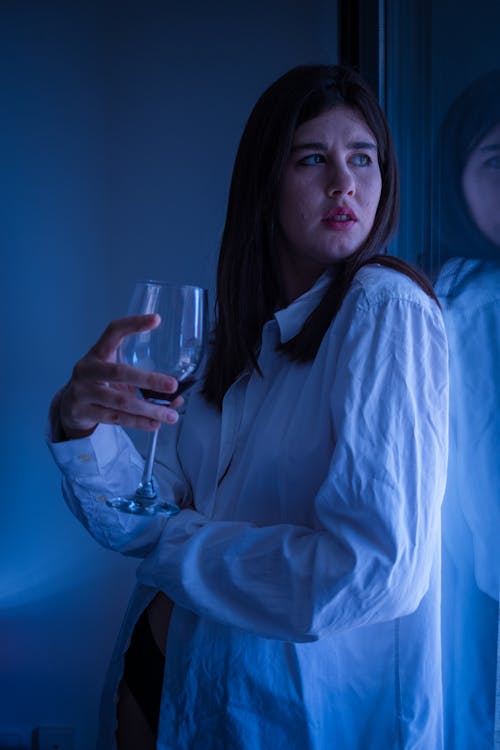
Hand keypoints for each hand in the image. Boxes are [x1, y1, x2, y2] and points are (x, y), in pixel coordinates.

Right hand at [59, 314, 183, 439]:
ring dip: (149, 410)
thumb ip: (142, 382)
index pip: (113, 331)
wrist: (68, 406)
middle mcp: (87, 369)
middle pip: (119, 372)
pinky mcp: (82, 412)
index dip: (133, 324)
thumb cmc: (99, 385)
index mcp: (97, 353)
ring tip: (171, 416)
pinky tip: (154, 424)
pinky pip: (115, 419)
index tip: (157, 319)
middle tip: (173, 385)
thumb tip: (176, 397)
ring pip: (121, 402)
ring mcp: (82, 391)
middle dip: (149, 380)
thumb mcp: (115, 376)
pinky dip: (138, 422)